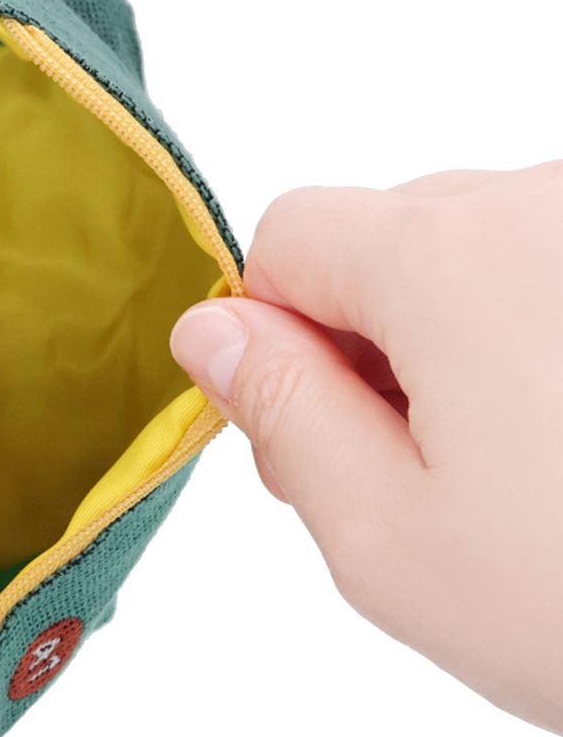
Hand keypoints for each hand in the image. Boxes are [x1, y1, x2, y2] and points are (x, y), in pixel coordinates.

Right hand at [170, 161, 562, 733]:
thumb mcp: (387, 535)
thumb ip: (278, 411)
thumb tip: (208, 333)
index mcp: (450, 258)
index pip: (289, 234)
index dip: (271, 331)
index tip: (308, 426)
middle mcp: (550, 201)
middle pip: (388, 234)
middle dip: (366, 340)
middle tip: (411, 472)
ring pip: (481, 251)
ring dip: (460, 341)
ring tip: (517, 466)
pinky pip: (558, 265)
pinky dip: (537, 332)